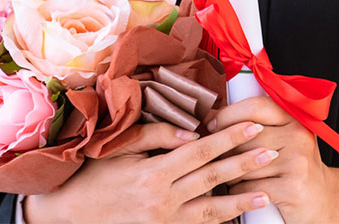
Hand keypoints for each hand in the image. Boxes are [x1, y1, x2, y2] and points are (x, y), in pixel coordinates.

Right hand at [23, 120, 273, 223]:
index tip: (253, 125)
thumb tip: (193, 132)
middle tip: (272, 152)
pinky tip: (236, 217)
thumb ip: (159, 134)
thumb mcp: (122, 147)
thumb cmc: (93, 175)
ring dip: (241, 201)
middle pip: (213, 178)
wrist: (66, 217)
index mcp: (155, 173)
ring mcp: (164, 223)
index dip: (230, 137)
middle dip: (245, 164)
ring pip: (211, 211)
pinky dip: (217, 222)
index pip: (202, 150)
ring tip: (266, 192)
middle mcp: (163, 201)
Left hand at [208, 96, 333, 223]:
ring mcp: (297, 160)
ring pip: (244, 164)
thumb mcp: (284, 136)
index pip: (254, 106)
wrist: (322, 200)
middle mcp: (298, 134)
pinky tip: (241, 192)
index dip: (228, 114)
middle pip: (245, 136)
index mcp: (294, 117)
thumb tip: (211, 116)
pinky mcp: (293, 187)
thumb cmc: (294, 165)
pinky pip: (249, 187)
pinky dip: (238, 192)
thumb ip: (257, 123)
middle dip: (225, 149)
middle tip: (219, 157)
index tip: (213, 125)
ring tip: (231, 176)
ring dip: (230, 173)